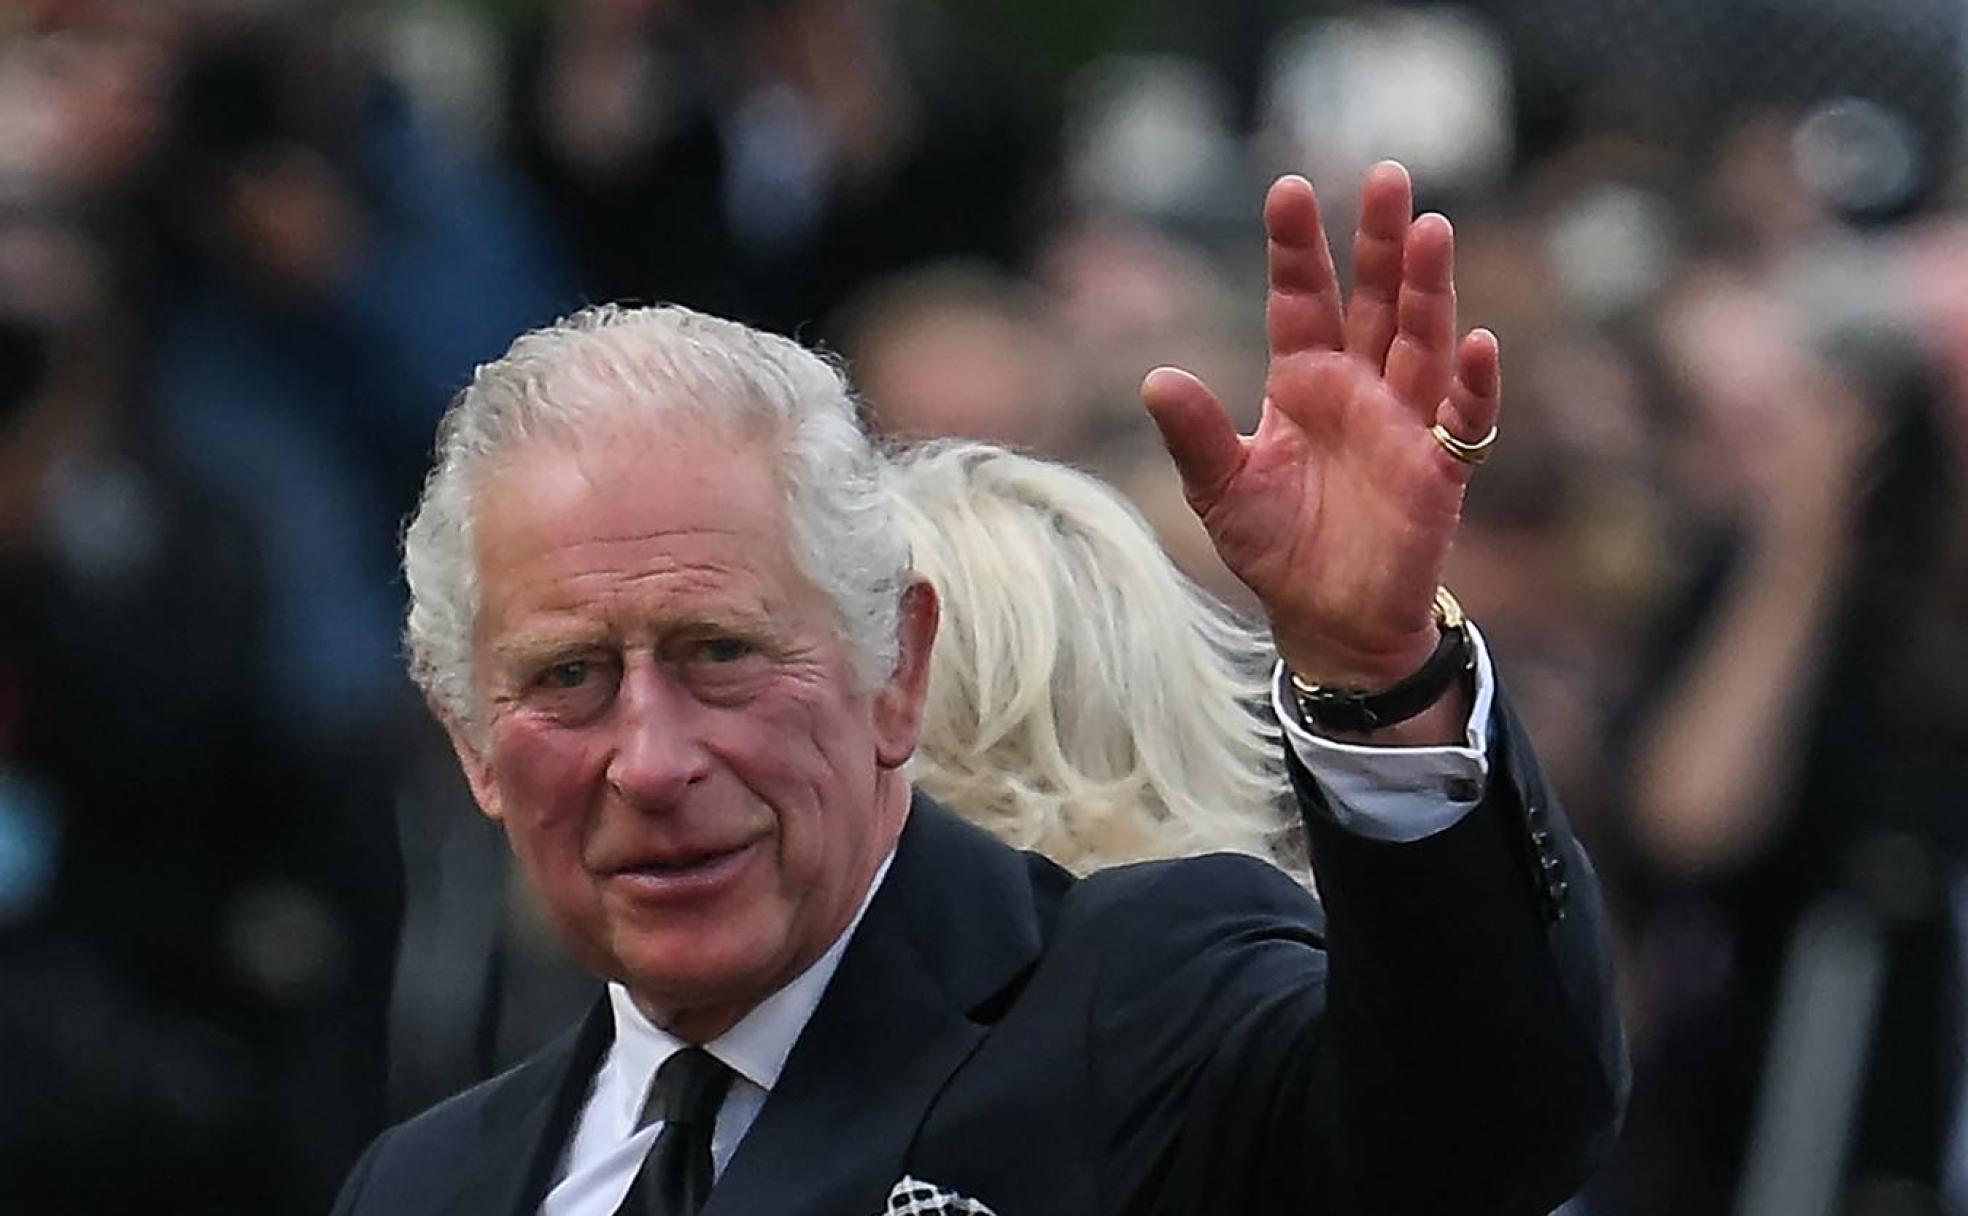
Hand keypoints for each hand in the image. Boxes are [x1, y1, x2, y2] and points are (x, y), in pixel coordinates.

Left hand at [1141, 162, 1498, 691]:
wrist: (1327, 623)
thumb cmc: (1276, 549)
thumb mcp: (1221, 491)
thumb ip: (1196, 437)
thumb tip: (1155, 379)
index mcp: (1303, 382)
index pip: (1301, 300)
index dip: (1297, 248)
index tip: (1288, 189)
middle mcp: (1359, 389)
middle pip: (1375, 300)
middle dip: (1379, 241)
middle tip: (1386, 175)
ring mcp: (1405, 424)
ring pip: (1422, 341)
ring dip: (1429, 289)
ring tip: (1431, 230)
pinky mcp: (1440, 472)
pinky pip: (1464, 420)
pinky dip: (1472, 385)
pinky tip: (1476, 343)